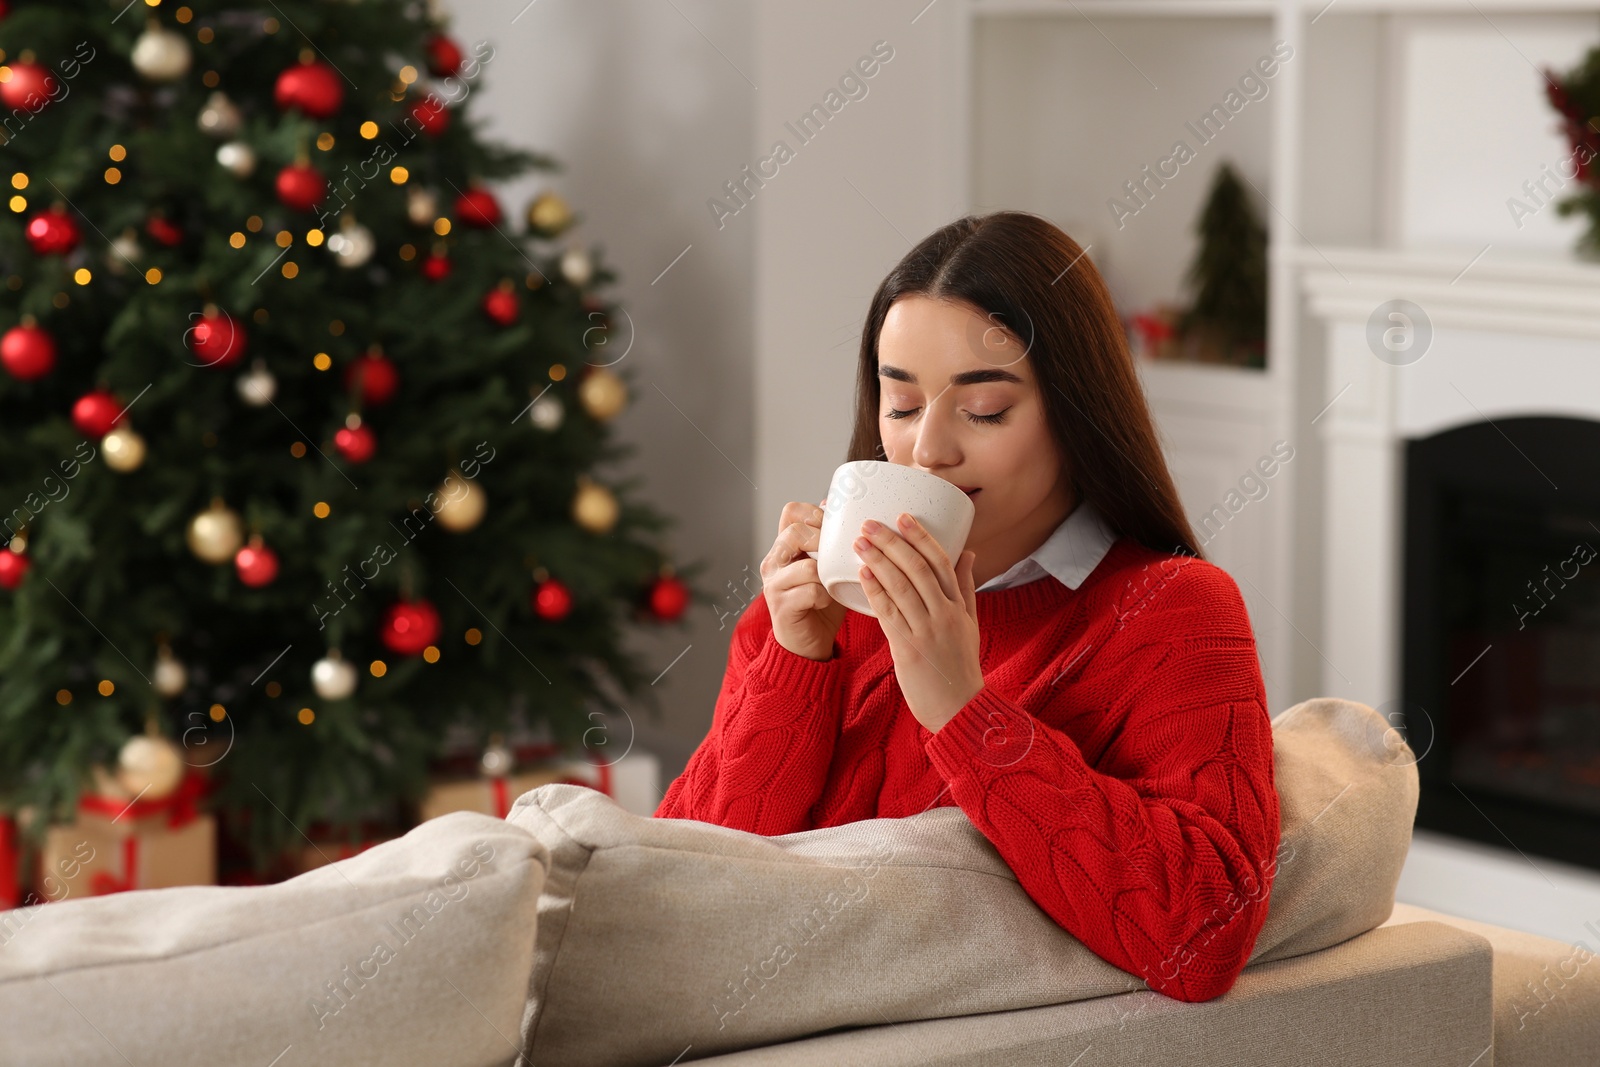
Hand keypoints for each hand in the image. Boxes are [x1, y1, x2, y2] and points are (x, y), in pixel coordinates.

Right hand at [760, 499, 847, 660]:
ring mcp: (774, 584)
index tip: (834, 527)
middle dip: (825, 542)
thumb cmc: (820, 605)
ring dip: (828, 574)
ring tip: (834, 583)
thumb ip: (831, 544)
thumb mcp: (827, 569)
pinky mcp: (782, 606)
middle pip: (795, 533)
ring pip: (806, 565)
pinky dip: (825, 596)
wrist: (806, 645)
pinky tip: (827, 602)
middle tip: (839, 556)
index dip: (815, 513)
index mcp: (784, 548)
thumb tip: (844, 512)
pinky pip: (811, 592)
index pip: (791, 511)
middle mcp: (773, 562)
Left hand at [855, 513, 983, 730]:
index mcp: (959, 606)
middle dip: (893, 542)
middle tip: (871, 523)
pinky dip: (875, 591)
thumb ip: (965, 587)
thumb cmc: (961, 666)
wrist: (959, 709)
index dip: (921, 537)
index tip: (903, 517)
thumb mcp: (970, 623)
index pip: (942, 561)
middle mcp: (945, 615)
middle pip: (918, 569)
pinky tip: (862, 574)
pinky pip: (889, 613)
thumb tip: (968, 552)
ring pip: (902, 587)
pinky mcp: (908, 648)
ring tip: (860, 542)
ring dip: (879, 560)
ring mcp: (927, 631)